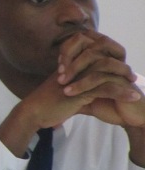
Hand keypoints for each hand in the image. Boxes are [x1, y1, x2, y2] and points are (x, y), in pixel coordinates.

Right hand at [0, 31, 143, 158]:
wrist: (34, 111)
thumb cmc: (46, 104)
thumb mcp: (63, 91)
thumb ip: (75, 86)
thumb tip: (87, 91)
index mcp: (71, 66)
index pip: (95, 58)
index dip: (110, 62)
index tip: (122, 72)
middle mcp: (75, 69)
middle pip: (103, 61)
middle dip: (121, 68)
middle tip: (133, 76)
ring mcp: (77, 78)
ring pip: (107, 73)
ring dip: (124, 80)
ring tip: (137, 89)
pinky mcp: (79, 91)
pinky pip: (105, 89)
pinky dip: (121, 93)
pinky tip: (132, 97)